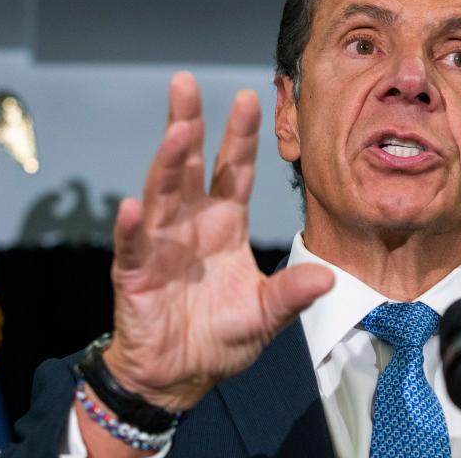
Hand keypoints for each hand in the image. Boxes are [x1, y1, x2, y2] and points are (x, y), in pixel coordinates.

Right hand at [102, 72, 333, 411]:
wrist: (178, 376)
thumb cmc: (220, 337)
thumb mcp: (264, 315)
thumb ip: (290, 294)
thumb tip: (327, 278)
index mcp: (224, 223)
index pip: (233, 170)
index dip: (240, 136)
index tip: (249, 97)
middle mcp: (190, 223)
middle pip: (188, 165)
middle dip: (186, 124)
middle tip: (185, 84)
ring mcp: (159, 243)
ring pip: (160, 193)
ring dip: (166, 162)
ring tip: (176, 132)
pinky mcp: (135, 271)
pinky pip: (133, 244)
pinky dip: (132, 225)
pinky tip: (134, 206)